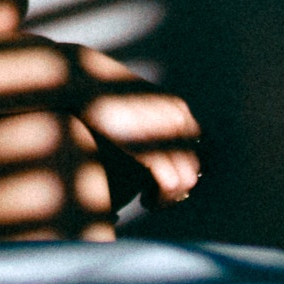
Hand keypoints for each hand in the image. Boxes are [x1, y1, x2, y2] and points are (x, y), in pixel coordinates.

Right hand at [67, 44, 201, 206]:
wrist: (80, 82)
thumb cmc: (103, 97)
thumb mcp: (134, 104)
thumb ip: (150, 120)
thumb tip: (155, 142)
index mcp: (179, 109)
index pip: (203, 147)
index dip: (189, 168)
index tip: (168, 180)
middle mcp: (180, 120)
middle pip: (197, 165)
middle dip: (181, 187)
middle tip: (159, 197)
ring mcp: (167, 134)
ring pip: (188, 179)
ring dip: (171, 197)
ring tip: (150, 201)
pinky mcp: (150, 149)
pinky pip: (171, 184)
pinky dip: (162, 198)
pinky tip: (144, 200)